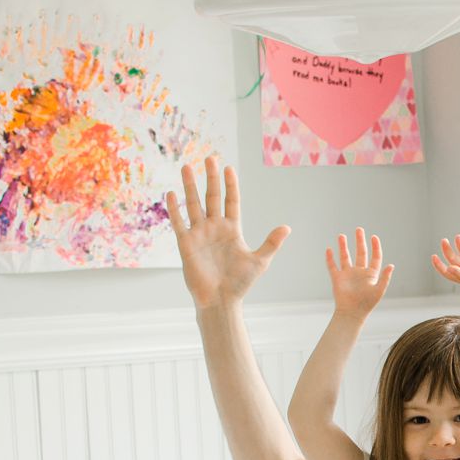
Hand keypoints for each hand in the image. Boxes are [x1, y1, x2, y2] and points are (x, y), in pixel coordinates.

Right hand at [166, 156, 289, 312]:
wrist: (221, 301)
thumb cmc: (240, 283)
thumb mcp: (260, 261)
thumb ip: (271, 243)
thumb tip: (287, 227)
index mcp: (232, 229)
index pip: (231, 201)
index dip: (230, 185)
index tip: (229, 167)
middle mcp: (214, 228)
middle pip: (211, 197)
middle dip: (210, 178)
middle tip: (209, 158)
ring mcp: (199, 234)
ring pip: (194, 205)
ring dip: (190, 186)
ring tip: (186, 167)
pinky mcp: (186, 244)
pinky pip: (179, 223)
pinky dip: (175, 209)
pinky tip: (172, 193)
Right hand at [325, 228, 393, 318]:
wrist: (352, 313)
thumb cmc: (367, 304)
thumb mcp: (379, 290)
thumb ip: (385, 277)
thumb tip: (392, 265)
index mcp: (371, 274)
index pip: (374, 257)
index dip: (375, 247)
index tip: (374, 237)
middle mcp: (359, 272)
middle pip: (360, 253)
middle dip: (360, 241)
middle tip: (359, 229)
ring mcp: (348, 275)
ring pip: (345, 257)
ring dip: (343, 246)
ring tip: (342, 235)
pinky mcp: (337, 279)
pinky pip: (332, 266)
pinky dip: (330, 258)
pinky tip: (329, 249)